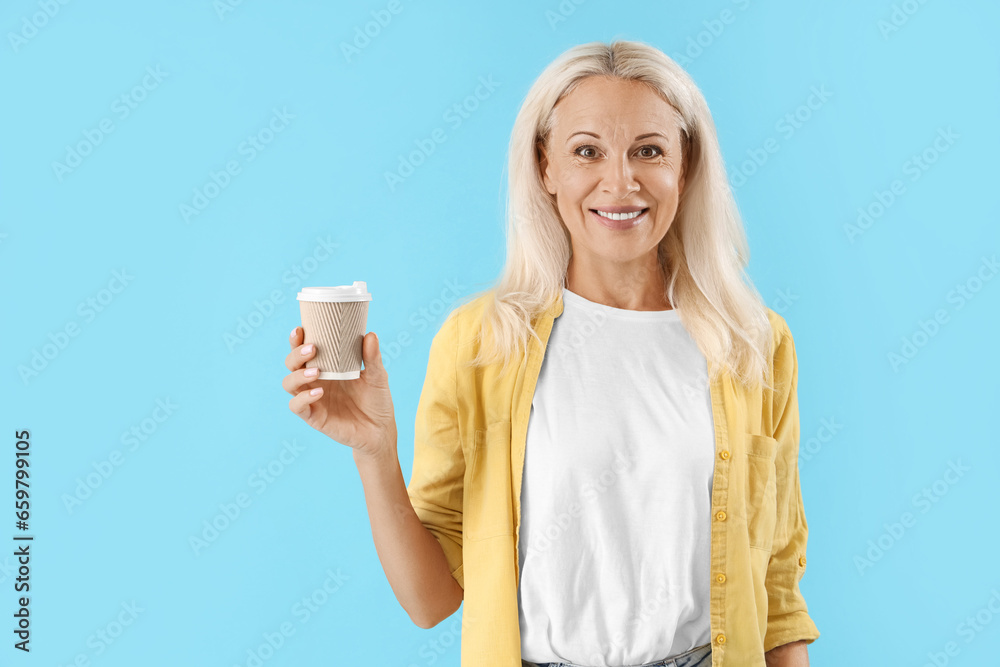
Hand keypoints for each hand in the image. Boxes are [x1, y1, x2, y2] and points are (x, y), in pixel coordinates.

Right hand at [283, 327, 396, 458]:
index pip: (304, 350)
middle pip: (291, 364)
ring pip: (288, 383)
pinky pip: (297, 406)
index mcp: (326, 367)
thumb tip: (370, 334)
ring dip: (298, 375)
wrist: (380, 430)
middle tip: (312, 349)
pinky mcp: (314, 417)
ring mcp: (312, 399)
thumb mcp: (377, 376)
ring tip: (316, 372)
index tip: (300, 329)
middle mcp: (315, 381)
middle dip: (296, 354)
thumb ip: (372, 357)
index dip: (296, 340)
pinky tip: (318, 392)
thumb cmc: (376, 400)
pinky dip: (303, 398)